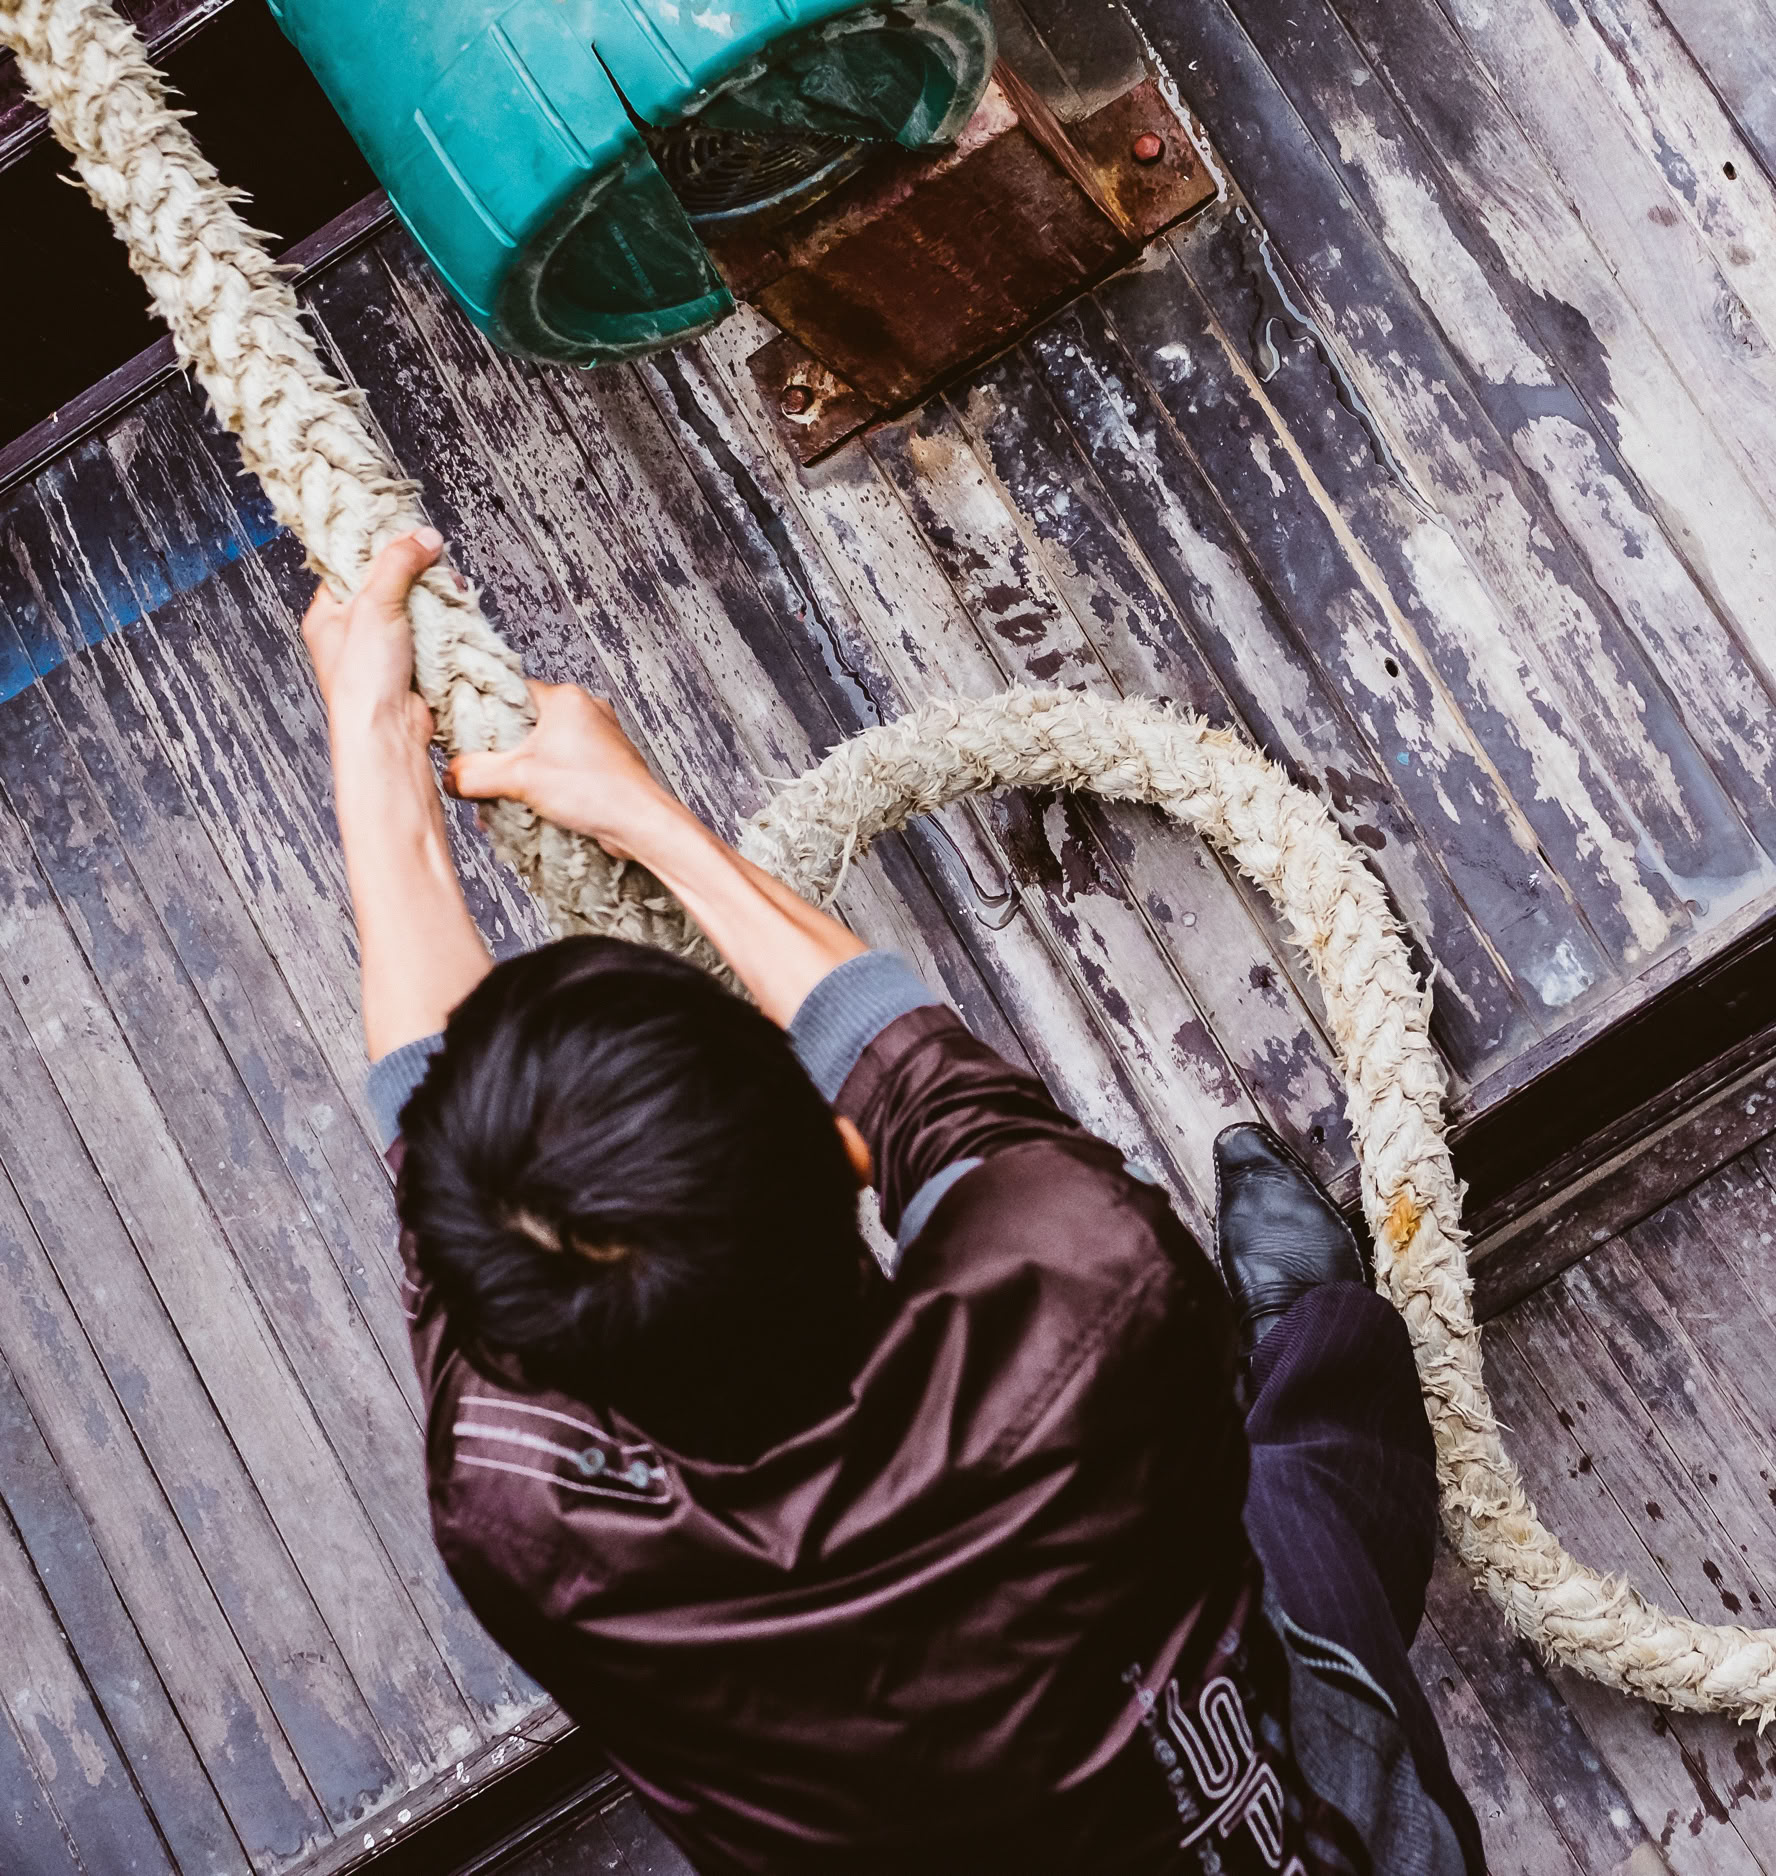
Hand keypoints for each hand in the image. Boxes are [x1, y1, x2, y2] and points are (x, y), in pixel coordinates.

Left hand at [302, 528, 442, 746]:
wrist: (387, 732)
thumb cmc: (362, 679)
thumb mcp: (375, 604)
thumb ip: (398, 563)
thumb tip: (423, 536)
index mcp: (328, 613)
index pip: (351, 565)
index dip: (379, 548)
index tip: (406, 535)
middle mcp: (353, 631)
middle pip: (388, 584)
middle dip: (416, 574)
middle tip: (435, 564)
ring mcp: (383, 650)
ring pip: (413, 609)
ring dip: (434, 599)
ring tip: (449, 590)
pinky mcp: (411, 665)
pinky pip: (430, 634)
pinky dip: (444, 624)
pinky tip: (454, 615)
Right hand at [446, 683, 671, 859]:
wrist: (640, 823)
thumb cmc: (594, 790)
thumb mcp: (519, 779)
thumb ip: (476, 775)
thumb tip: (451, 776)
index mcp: (566, 698)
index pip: (512, 694)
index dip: (486, 715)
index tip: (469, 737)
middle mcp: (586, 711)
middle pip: (527, 726)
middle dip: (504, 755)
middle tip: (487, 775)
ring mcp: (599, 738)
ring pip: (547, 750)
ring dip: (525, 774)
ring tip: (507, 797)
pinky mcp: (606, 764)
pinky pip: (565, 768)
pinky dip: (548, 784)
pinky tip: (534, 807)